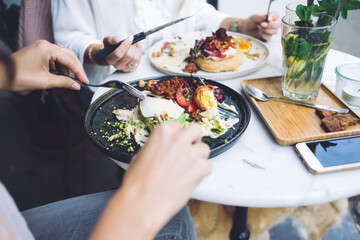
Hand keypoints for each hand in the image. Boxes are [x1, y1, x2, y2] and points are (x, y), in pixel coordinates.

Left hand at [7, 40, 87, 91]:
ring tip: (67, 80)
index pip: (70, 60)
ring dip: (67, 68)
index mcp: (47, 49)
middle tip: (81, 81)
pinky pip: (55, 57)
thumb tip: (76, 86)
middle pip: (68, 55)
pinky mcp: (39, 51)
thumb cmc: (19, 76)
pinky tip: (59, 75)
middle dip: (75, 69)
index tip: (85, 81)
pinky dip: (59, 66)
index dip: (79, 72)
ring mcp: (41, 47)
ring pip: (62, 56)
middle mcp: (45, 44)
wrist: (1, 75)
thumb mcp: (45, 81)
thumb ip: (63, 82)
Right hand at [91, 123, 210, 239]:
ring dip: (199, 158)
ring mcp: (191, 152)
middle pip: (197, 130)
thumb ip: (157, 147)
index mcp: (163, 132)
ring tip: (187, 170)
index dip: (179, 137)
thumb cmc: (137, 183)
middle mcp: (178, 139)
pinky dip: (202, 173)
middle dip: (194, 140)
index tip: (178, 144)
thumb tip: (162, 150)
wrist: (142, 202)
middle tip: (189, 151)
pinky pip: (208, 166)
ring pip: (205, 149)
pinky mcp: (200, 168)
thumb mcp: (141, 155)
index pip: (179, 125)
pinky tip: (190, 179)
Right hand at [102, 35, 141, 71]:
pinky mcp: (132, 68)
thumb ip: (110, 39)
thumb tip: (117, 40)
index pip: (118, 54)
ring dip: (136, 49)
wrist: (113, 54)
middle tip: (132, 39)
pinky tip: (136, 47)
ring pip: (135, 58)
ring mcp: (126, 68)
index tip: (130, 38)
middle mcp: (117, 65)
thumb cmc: (110, 47)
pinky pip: (139, 60)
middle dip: (132, 46)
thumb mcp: (107, 41)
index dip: (125, 45)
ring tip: (135, 42)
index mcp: (110, 59)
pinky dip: (139, 51)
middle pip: (128, 56)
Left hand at [241, 12, 280, 40]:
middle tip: (262, 24)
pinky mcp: (267, 37)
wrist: (245, 29)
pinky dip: (264, 35)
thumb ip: (260, 17)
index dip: (274, 17)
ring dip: (266, 30)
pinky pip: (269, 37)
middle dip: (271, 25)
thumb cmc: (250, 22)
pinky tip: (259, 33)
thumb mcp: (254, 17)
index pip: (277, 15)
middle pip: (278, 24)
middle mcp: (272, 24)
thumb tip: (265, 16)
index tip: (268, 19)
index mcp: (270, 17)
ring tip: (259, 28)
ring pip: (275, 31)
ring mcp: (270, 31)